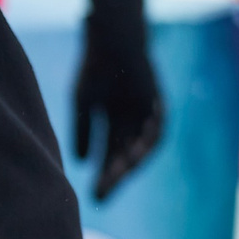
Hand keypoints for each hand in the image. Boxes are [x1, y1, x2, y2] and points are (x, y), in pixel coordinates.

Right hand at [74, 17, 163, 200]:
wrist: (112, 40)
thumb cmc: (94, 67)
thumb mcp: (84, 103)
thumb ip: (83, 131)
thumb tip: (79, 161)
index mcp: (113, 122)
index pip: (108, 155)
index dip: (102, 175)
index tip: (93, 197)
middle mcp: (132, 122)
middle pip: (124, 156)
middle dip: (114, 176)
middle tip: (102, 196)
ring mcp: (147, 114)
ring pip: (140, 147)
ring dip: (129, 163)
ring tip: (116, 177)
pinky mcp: (159, 104)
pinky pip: (157, 131)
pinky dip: (146, 144)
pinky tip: (133, 157)